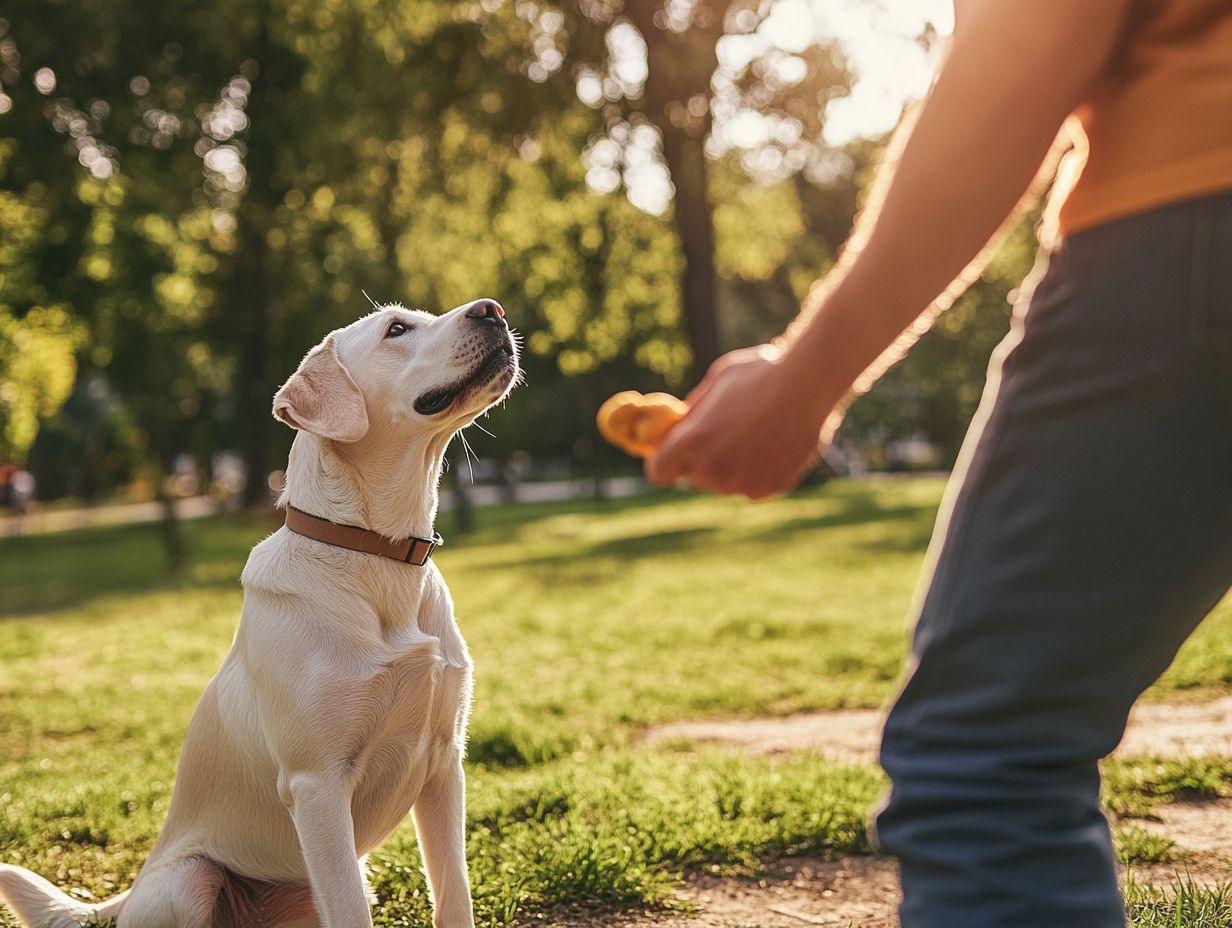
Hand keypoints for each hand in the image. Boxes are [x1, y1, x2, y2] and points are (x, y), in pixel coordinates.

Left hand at [645, 344, 831, 498]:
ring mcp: (742, 482)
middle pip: (694, 478)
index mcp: (692, 442)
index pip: (659, 472)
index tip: (671, 454)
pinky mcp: (769, 488)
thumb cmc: (759, 373)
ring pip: (724, 483)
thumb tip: (676, 427)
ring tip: (753, 434)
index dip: (663, 463)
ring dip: (730, 468)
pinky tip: (773, 444)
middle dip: (701, 461)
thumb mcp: (716, 382)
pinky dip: (758, 471)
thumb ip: (693, 411)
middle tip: (722, 436)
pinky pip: (752, 486)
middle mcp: (712, 469)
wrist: (810, 382)